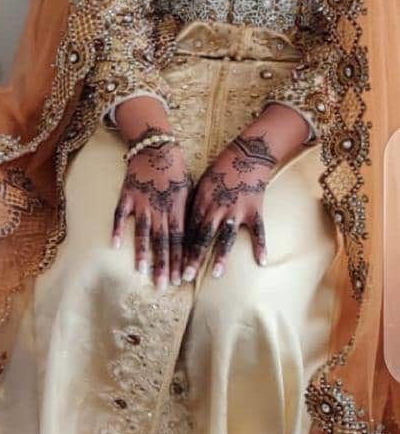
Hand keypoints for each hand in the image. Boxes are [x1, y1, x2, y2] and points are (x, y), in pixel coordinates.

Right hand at [112, 132, 191, 289]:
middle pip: (162, 241)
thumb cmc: (176, 169)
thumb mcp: (190, 190)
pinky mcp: (126, 196)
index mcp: (177, 208)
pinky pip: (120, 215)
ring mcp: (142, 202)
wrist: (156, 147)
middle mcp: (160, 208)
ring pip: (143, 232)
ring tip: (141, 271)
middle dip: (164, 265)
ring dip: (142, 253)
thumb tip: (193, 236)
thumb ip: (188, 213)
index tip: (181, 279)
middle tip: (163, 285)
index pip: (179, 240)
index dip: (180, 260)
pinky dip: (118, 229)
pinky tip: (115, 244)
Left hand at [182, 135, 273, 280]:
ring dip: (221, 257)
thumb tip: (182, 226)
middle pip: (202, 238)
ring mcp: (236, 210)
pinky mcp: (254, 210)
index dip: (179, 249)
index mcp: (200, 203)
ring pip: (226, 238)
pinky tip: (261, 262)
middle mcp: (216, 209)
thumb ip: (193, 206)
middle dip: (193, 259)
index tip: (172, 265)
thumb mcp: (200, 185)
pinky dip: (260, 246)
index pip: (187, 231)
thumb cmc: (219, 170)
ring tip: (216, 274)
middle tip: (186, 277)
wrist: (246, 155)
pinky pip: (258, 231)